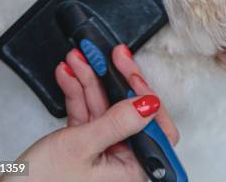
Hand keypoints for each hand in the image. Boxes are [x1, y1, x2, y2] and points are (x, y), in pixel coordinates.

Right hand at [1, 45, 177, 181]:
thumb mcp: (81, 147)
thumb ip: (117, 123)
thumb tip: (150, 103)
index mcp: (133, 170)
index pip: (156, 128)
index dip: (146, 98)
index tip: (130, 74)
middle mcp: (123, 162)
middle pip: (130, 112)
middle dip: (115, 80)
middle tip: (111, 55)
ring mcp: (104, 153)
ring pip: (105, 108)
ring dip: (90, 81)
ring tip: (79, 58)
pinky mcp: (84, 146)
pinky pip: (87, 114)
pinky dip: (77, 94)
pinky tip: (68, 74)